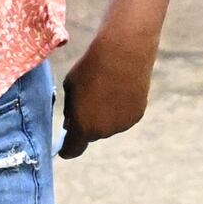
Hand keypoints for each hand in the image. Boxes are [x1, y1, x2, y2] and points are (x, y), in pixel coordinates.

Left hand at [58, 27, 159, 155]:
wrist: (123, 53)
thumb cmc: (90, 68)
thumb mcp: (71, 88)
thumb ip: (71, 109)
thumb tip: (72, 121)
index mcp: (83, 127)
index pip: (73, 150)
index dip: (67, 149)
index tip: (64, 146)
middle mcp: (103, 132)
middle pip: (91, 134)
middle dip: (86, 125)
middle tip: (86, 103)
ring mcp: (122, 124)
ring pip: (109, 126)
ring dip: (104, 117)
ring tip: (105, 91)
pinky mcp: (137, 114)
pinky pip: (123, 117)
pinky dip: (119, 109)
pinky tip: (119, 90)